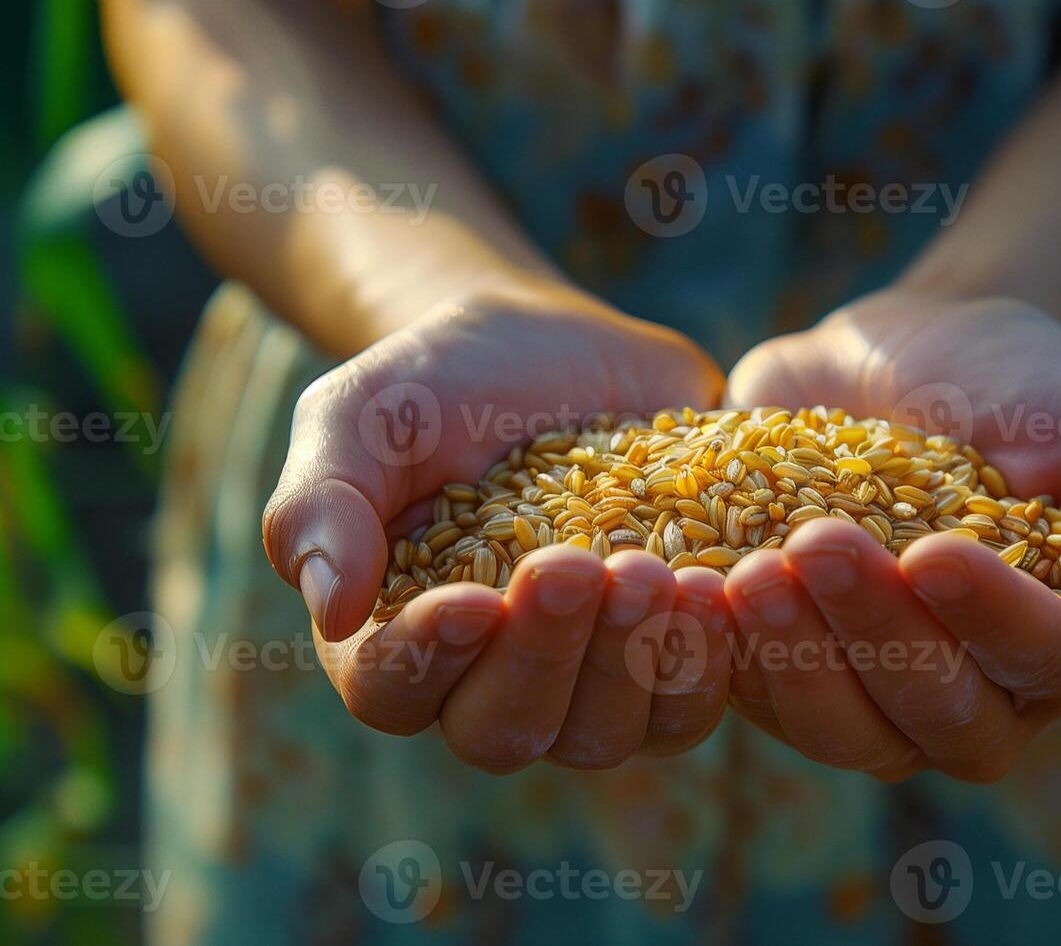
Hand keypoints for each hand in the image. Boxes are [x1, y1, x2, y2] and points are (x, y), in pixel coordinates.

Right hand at [263, 294, 734, 770]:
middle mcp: (489, 681)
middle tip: (573, 567)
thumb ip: (320, 502)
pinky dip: (706, 661)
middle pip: (506, 729)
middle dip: (543, 656)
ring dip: (630, 667)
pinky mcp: (666, 655)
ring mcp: (586, 681)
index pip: (393, 691)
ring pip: (605, 733)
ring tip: (653, 575)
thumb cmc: (439, 386)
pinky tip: (717, 589)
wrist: (553, 349)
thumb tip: (327, 606)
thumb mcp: (359, 416)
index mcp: (395, 639)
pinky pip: (688, 703)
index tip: (473, 600)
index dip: (428, 660)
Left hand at [719, 296, 1060, 781]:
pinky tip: (689, 593)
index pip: (1043, 660)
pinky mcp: (793, 669)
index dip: (988, 619)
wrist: (911, 356)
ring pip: (844, 729)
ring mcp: (879, 693)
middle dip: (875, 634)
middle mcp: (981, 693)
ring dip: (795, 662)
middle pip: (936, 713)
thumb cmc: (1029, 385)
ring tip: (751, 573)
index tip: (932, 551)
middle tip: (819, 547)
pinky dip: (725, 657)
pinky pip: (757, 697)